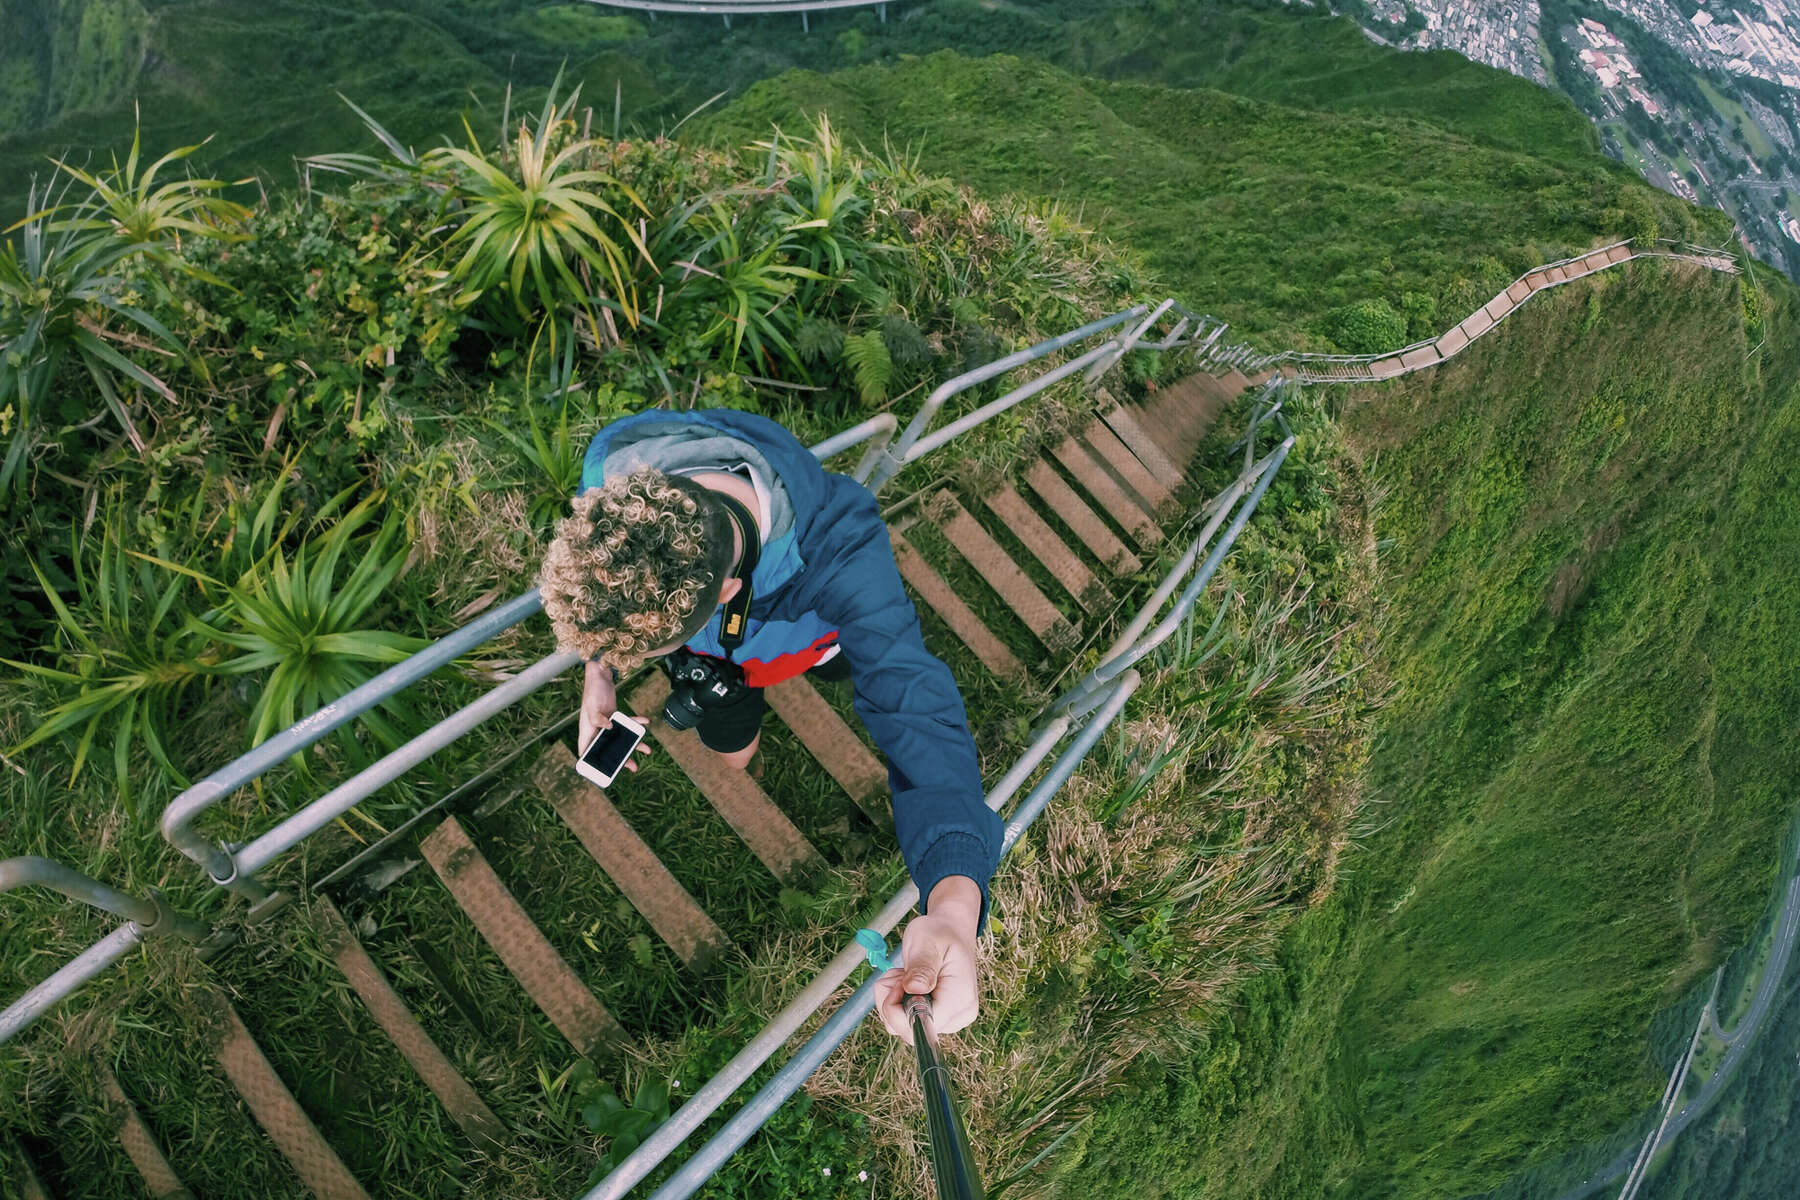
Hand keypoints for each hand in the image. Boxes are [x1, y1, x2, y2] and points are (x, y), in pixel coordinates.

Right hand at [578, 660, 649, 775]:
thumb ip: (598, 718)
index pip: (586, 751)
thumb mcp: (592, 704)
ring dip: (634, 743)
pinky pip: (627, 723)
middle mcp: (596, 729)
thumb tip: (609, 728)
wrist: (600, 674)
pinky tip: (645, 721)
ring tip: (647, 750)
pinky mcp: (614, 716)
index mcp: (587, 730)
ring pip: (620, 738)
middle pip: (608, 749)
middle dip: (621, 758)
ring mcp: (606, 723)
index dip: (592, 763)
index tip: (602, 772)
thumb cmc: (592, 690)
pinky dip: (636, 722)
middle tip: (632, 767)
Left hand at [874, 876, 982, 1045]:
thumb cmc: (939, 934)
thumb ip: (921, 968)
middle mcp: (958, 1016)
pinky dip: (897, 1003)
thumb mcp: (927, 943)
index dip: (898, 1010)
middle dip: (892, 1002)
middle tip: (900, 973)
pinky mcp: (938, 1019)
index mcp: (960, 999)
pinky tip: (907, 983)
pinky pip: (906, 1021)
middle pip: (910, 1030)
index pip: (922, 1026)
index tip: (897, 982)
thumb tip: (913, 990)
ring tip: (904, 974)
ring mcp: (949, 1020)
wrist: (951, 932)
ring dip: (892, 1000)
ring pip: (903, 1027)